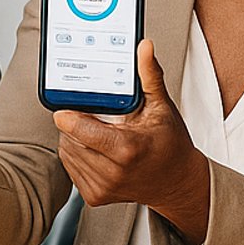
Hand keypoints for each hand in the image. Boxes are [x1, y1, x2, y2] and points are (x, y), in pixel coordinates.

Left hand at [52, 42, 210, 243]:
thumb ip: (149, 76)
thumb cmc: (170, 144)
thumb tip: (144, 46)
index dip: (68, 114)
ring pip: (67, 152)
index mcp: (127, 149)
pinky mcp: (94, 197)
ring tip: (98, 131)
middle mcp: (113, 172)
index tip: (68, 105)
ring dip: (74, 138)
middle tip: (95, 116)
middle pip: (69, 138)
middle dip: (76, 123)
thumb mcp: (162, 107)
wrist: (176, 183)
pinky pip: (70, 166)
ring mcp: (102, 188)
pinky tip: (96, 148)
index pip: (78, 129)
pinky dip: (77, 154)